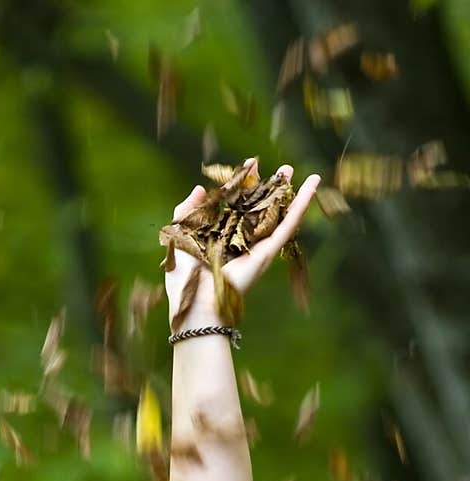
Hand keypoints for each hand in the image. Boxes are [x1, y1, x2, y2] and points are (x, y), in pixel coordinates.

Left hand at [165, 159, 320, 320]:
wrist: (196, 305)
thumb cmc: (184, 281)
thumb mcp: (180, 238)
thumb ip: (186, 212)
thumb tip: (200, 189)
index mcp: (222, 237)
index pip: (238, 206)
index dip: (245, 184)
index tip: (251, 163)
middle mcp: (242, 242)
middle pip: (261, 208)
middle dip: (272, 187)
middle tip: (283, 168)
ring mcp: (257, 247)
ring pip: (278, 215)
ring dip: (290, 193)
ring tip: (296, 171)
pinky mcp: (268, 252)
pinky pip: (288, 226)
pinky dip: (301, 206)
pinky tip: (312, 186)